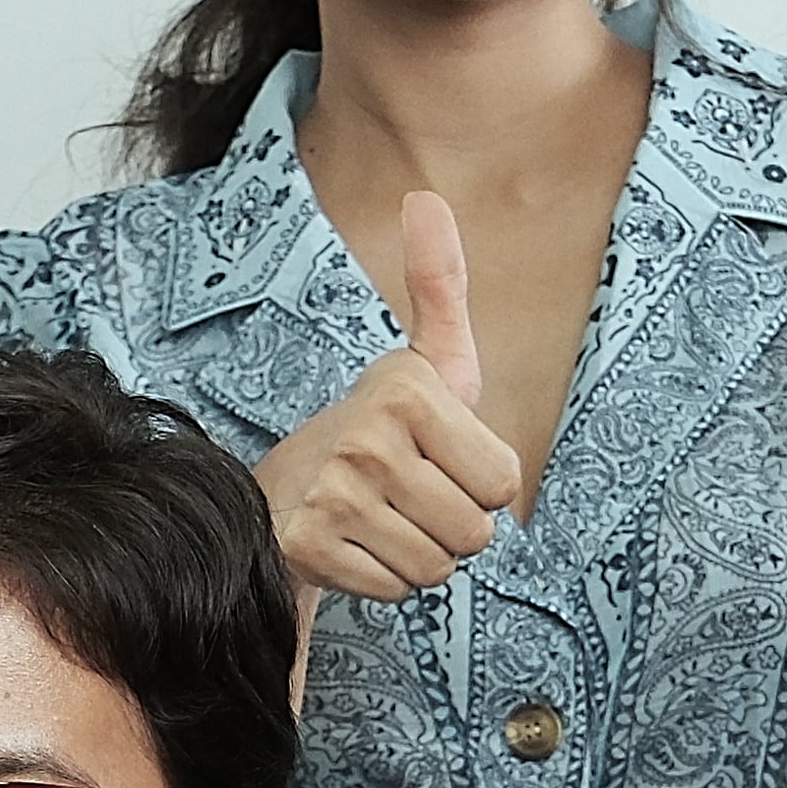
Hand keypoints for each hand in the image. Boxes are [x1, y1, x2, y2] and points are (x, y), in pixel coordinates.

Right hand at [251, 190, 526, 600]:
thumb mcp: (426, 359)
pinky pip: (393, 589)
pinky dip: (382, 580)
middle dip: (454, 527)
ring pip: (435, 567)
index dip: (483, 484)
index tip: (441, 460)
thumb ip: (441, 285)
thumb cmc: (379, 428)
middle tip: (412, 497)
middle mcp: (366, 439)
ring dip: (420, 556)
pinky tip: (357, 545)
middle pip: (474, 533)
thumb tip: (425, 198)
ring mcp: (333, 494)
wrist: (282, 489)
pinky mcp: (308, 544)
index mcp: (407, 391)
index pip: (504, 483)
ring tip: (385, 519)